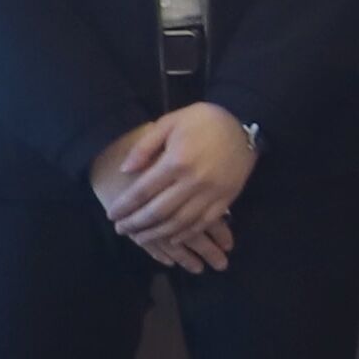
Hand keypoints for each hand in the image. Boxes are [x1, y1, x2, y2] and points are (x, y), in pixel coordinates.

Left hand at [97, 104, 255, 262]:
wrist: (246, 122)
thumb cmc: (203, 120)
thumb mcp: (170, 122)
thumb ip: (145, 146)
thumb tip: (125, 171)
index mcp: (177, 161)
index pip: (142, 191)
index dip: (124, 206)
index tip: (111, 215)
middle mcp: (194, 181)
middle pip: (158, 212)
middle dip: (136, 224)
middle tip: (121, 230)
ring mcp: (213, 192)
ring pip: (180, 222)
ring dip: (157, 233)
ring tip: (141, 237)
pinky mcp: (227, 198)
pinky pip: (204, 222)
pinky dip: (186, 233)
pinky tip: (172, 237)